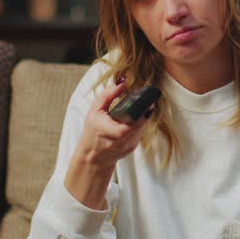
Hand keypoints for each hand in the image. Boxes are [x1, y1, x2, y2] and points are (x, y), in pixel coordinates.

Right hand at [64, 78, 151, 208]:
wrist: (92, 157)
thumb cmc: (92, 131)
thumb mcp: (94, 110)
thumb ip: (108, 95)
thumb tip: (123, 81)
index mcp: (115, 132)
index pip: (136, 120)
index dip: (144, 109)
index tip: (147, 98)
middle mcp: (125, 141)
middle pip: (142, 121)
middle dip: (143, 108)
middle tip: (145, 96)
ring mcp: (131, 145)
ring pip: (142, 125)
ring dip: (141, 115)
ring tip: (138, 104)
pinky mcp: (133, 147)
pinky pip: (139, 131)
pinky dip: (137, 123)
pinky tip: (131, 118)